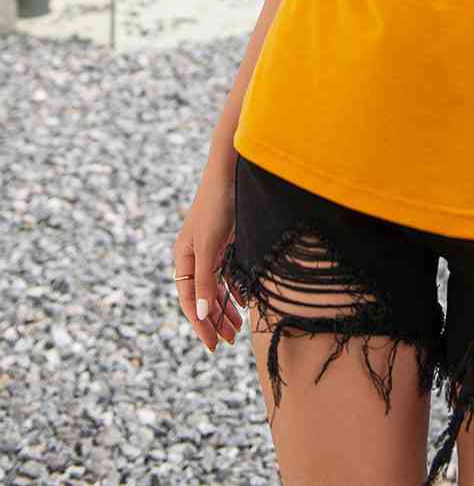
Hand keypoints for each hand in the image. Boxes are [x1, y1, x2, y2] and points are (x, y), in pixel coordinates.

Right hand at [172, 169, 244, 353]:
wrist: (232, 172)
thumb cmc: (216, 206)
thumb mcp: (209, 246)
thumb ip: (206, 281)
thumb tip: (201, 316)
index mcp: (184, 258)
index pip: (190, 301)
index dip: (200, 325)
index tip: (212, 346)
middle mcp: (195, 256)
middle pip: (203, 297)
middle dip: (214, 320)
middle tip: (228, 342)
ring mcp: (212, 249)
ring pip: (217, 287)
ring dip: (225, 308)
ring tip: (237, 329)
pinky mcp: (227, 242)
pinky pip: (229, 274)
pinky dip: (235, 290)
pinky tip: (244, 303)